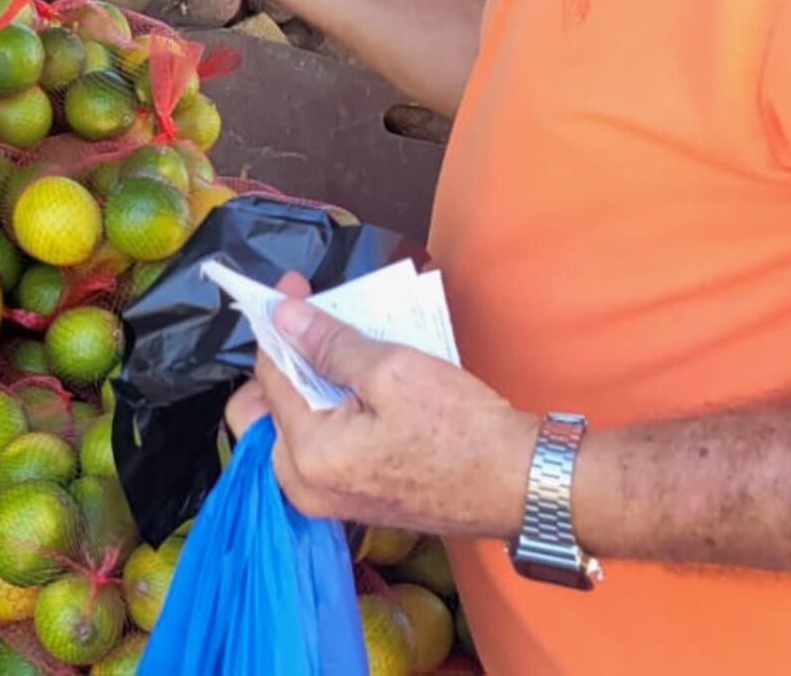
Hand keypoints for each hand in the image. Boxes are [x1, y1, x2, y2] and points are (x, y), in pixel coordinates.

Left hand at [246, 271, 536, 539]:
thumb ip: (329, 343)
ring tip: (338, 343)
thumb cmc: (465, 432)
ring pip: (296, 427)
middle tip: (311, 317)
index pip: (269, 377)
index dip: (279, 325)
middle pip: (269, 409)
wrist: (520, 484)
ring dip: (311, 382)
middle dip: (286, 358)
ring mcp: (331, 499)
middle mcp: (307, 486)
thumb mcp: (393, 370)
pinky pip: (325, 447)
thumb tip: (284, 318)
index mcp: (309, 455)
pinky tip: (357, 379)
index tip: (292, 291)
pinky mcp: (357, 499)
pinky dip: (332, 409)